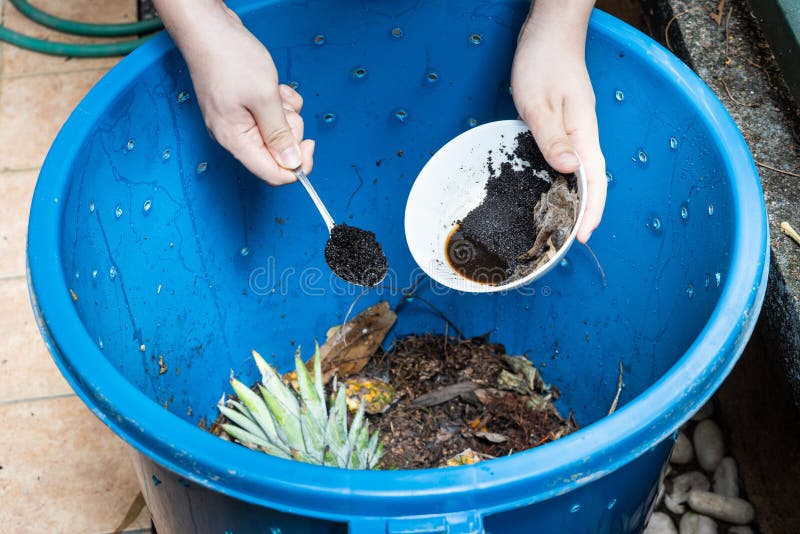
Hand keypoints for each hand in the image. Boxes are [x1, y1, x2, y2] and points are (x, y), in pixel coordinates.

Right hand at [156, 1, 313, 184]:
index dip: (296, 166)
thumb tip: (292, 165)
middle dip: (291, 131)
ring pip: (276, 132)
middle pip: (276, 153)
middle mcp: (234, 136)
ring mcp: (237, 121)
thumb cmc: (230, 58)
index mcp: (236, 141)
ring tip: (276, 92)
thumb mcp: (265, 98)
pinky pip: (271, 115)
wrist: (209, 28)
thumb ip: (280, 135)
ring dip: (286, 113)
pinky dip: (280, 103)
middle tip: (285, 107)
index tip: (310, 144)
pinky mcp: (242, 108)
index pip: (272, 174)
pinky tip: (274, 87)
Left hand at [511, 0, 604, 242]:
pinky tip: (552, 186)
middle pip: (592, 181)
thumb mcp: (538, 102)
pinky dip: (565, 179)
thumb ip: (551, 138)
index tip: (581, 237)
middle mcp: (584, 135)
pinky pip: (570, 158)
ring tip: (561, 222)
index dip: (591, 211)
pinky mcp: (567, 124)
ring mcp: (577, 129)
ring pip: (582, 171)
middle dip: (584, 212)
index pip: (594, 181)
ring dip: (575, 198)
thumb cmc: (543, 61)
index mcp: (583, 133)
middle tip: (566, 239)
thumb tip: (568, 171)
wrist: (551, 30)